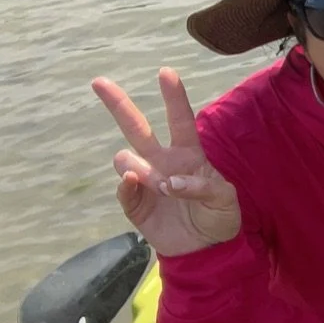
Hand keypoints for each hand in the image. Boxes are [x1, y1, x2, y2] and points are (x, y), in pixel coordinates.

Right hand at [92, 70, 241, 256]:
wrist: (206, 250)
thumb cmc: (219, 216)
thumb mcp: (225, 200)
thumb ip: (203, 187)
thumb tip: (170, 183)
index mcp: (189, 154)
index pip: (180, 120)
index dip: (174, 97)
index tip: (165, 72)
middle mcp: (163, 162)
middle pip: (136, 128)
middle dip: (118, 104)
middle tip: (99, 82)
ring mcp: (146, 181)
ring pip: (126, 159)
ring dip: (139, 167)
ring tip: (159, 185)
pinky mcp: (135, 204)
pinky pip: (123, 189)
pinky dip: (127, 187)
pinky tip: (136, 186)